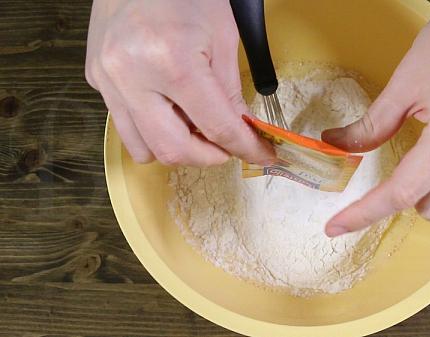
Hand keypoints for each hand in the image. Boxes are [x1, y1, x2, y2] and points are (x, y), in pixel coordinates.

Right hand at [85, 0, 274, 165]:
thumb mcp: (223, 36)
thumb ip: (231, 91)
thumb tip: (241, 132)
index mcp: (172, 61)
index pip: (217, 127)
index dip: (245, 148)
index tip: (260, 156)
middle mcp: (132, 76)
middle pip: (173, 150)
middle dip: (207, 156)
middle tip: (226, 145)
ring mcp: (108, 79)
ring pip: (143, 148)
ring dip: (177, 148)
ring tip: (195, 126)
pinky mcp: (95, 78)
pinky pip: (125, 125)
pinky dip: (152, 129)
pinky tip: (168, 108)